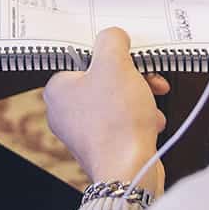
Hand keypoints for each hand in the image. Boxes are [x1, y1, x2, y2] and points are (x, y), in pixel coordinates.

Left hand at [43, 28, 170, 196]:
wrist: (129, 172)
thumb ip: (112, 41)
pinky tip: (151, 124)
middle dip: (133, 79)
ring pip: (117, 101)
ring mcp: (83, 131)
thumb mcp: (115, 65)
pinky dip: (139, 120)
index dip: (112, 55)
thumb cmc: (116, 121)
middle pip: (104, 79)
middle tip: (150, 80)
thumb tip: (113, 37)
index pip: (84, 58)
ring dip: (140, 100)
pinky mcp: (102, 147)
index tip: (130, 57)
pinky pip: (122, 123)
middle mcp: (64, 111)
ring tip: (150, 106)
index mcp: (57, 89)